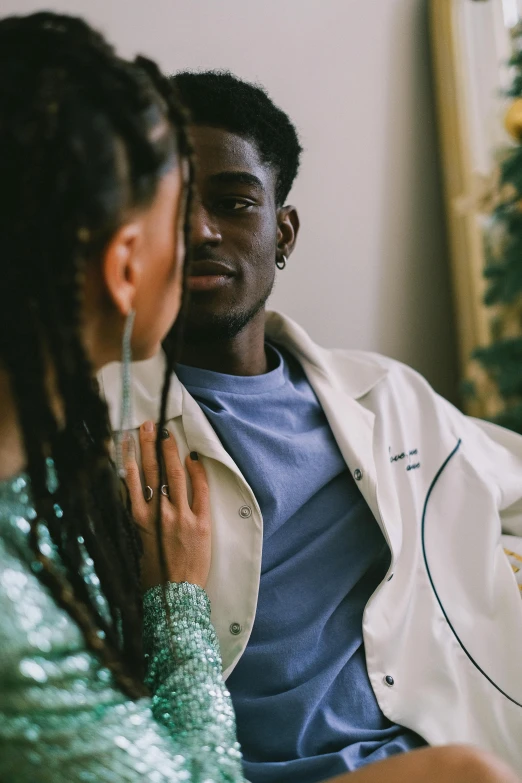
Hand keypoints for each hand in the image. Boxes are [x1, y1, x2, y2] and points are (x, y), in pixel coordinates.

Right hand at [123, 421, 210, 591]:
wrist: (175, 595)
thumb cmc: (155, 571)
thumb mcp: (139, 542)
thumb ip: (139, 517)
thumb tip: (137, 495)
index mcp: (139, 519)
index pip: (133, 480)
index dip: (130, 457)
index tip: (127, 438)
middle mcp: (157, 515)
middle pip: (152, 472)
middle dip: (149, 446)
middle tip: (149, 425)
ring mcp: (179, 517)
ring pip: (174, 476)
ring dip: (170, 452)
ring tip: (166, 434)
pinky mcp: (200, 523)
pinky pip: (200, 491)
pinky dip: (197, 473)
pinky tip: (193, 458)